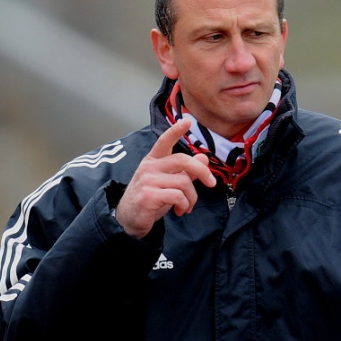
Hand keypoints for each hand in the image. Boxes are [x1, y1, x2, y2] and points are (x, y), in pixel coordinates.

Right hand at [115, 118, 215, 237]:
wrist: (129, 219)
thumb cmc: (151, 198)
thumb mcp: (169, 183)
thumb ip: (186, 171)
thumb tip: (204, 158)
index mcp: (153, 160)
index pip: (165, 141)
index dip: (176, 130)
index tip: (187, 121)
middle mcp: (149, 167)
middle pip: (183, 160)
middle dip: (202, 172)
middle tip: (211, 183)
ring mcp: (148, 181)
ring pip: (184, 182)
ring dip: (192, 197)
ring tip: (188, 206)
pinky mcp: (148, 196)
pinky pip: (178, 196)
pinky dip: (185, 205)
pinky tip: (180, 210)